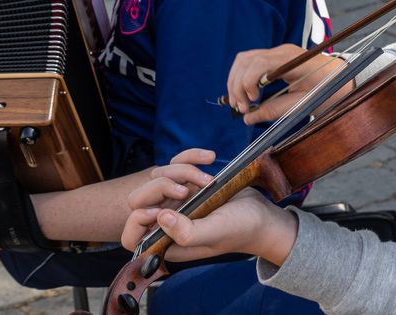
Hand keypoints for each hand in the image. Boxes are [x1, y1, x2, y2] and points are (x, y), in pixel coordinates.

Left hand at [123, 149, 297, 265]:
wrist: (264, 215)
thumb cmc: (242, 229)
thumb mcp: (215, 232)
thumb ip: (186, 232)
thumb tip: (159, 217)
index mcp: (167, 241)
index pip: (131, 235)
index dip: (137, 219)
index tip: (162, 209)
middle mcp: (167, 221)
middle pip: (138, 199)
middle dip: (160, 188)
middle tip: (185, 191)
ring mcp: (178, 200)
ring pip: (159, 175)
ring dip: (182, 170)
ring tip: (208, 180)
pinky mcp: (190, 182)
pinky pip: (178, 161)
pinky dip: (192, 155)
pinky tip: (210, 158)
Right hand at [226, 44, 347, 123]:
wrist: (344, 79)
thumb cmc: (329, 91)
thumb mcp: (304, 104)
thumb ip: (275, 110)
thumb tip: (248, 119)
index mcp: (291, 60)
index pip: (258, 63)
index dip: (247, 83)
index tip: (251, 103)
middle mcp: (282, 51)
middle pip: (246, 60)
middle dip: (237, 85)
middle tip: (240, 108)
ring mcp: (278, 52)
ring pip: (244, 59)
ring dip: (236, 80)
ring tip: (239, 103)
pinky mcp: (276, 58)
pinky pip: (251, 62)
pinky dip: (243, 77)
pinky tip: (246, 95)